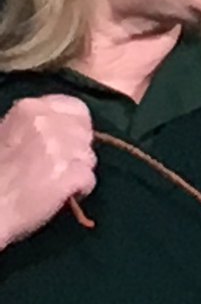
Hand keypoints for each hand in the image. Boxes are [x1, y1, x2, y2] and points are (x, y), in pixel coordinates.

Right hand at [0, 95, 95, 249]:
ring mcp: (62, 148)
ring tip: (53, 182)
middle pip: (86, 134)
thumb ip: (36, 126)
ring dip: (77, 170)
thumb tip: (61, 129)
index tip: (66, 141)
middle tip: (57, 166)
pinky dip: (79, 189)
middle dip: (76, 151)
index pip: (76, 108)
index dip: (75, 127)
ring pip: (89, 157)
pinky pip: (89, 178)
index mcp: (30, 108)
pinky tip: (59, 195)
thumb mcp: (6, 134)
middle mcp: (48, 122)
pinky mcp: (72, 174)